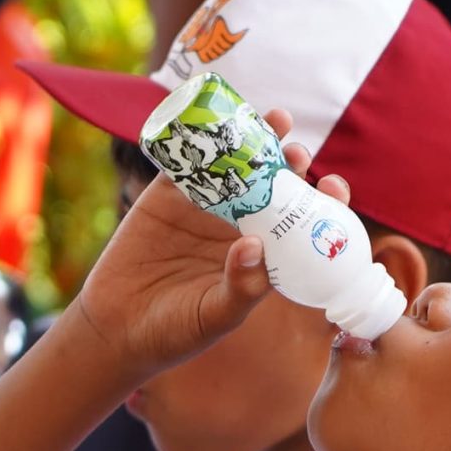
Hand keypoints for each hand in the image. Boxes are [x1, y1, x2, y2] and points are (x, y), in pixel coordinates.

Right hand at [60, 109, 340, 383]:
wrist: (117, 329)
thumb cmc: (176, 332)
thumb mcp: (215, 316)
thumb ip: (240, 287)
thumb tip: (255, 245)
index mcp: (263, 255)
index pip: (302, 222)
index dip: (322, 200)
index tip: (333, 185)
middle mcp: (239, 225)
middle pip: (273, 184)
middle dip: (290, 162)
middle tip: (298, 151)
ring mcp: (204, 207)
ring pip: (235, 164)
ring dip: (254, 139)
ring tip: (274, 120)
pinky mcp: (167, 196)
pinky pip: (186, 161)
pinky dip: (198, 138)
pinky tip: (214, 118)